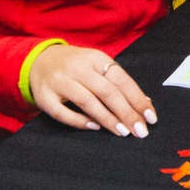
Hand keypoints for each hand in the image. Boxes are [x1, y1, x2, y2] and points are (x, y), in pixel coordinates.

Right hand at [29, 44, 156, 137]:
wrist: (39, 61)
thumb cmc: (76, 67)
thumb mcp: (97, 67)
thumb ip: (119, 83)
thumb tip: (145, 104)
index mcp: (94, 57)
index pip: (121, 79)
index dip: (137, 99)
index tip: (151, 117)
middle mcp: (76, 67)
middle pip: (106, 91)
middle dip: (126, 113)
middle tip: (140, 131)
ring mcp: (59, 81)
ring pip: (87, 101)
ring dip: (108, 119)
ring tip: (123, 132)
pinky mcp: (44, 96)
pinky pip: (64, 113)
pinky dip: (81, 121)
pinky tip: (95, 128)